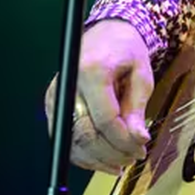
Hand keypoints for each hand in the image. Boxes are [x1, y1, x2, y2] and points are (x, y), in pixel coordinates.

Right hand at [44, 20, 153, 174]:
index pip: (105, 119)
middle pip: (85, 134)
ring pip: (72, 142)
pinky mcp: (53, 105)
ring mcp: (56, 96)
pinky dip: (84, 154)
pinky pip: (65, 139)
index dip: (123, 140)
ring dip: (98, 159)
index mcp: (92, 71)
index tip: (140, 147)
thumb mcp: (141, 74)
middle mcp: (69, 84)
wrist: (107, 33)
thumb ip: (137, 107)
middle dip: (112, 153)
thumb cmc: (125, 50)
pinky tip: (103, 159)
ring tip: (121, 162)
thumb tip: (138, 138)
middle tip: (133, 157)